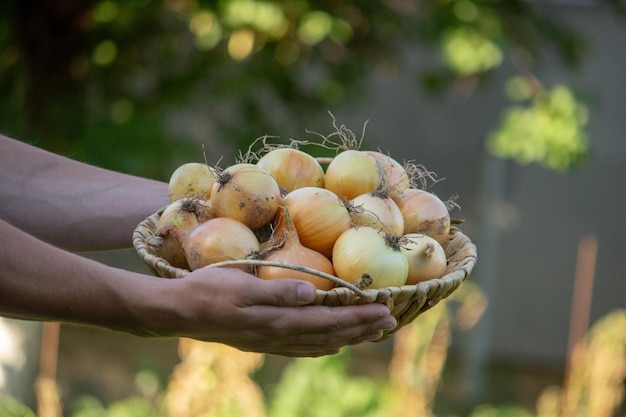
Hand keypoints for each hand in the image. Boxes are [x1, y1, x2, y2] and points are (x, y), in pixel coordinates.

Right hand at [153, 267, 396, 356]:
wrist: (177, 313)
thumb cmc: (206, 291)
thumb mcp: (240, 284)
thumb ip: (275, 290)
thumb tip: (309, 293)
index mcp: (277, 320)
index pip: (328, 320)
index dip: (358, 316)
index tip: (384, 310)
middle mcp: (278, 335)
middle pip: (329, 334)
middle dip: (360, 328)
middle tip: (389, 322)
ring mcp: (270, 341)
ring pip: (318, 342)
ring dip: (346, 337)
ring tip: (369, 334)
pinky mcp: (260, 340)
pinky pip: (300, 347)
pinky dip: (321, 346)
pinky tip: (330, 345)